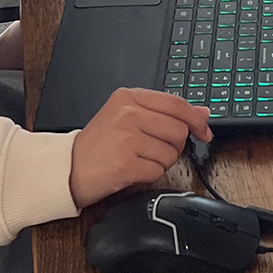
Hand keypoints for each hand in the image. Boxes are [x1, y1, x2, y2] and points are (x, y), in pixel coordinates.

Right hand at [68, 88, 211, 208]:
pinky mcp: (126, 163)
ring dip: (161, 162)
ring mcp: (127, 138)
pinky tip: (133, 169)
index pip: (177, 103)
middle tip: (154, 149)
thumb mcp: (127, 117)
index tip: (204, 130)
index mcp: (129, 97)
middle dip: (174, 145)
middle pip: (178, 130)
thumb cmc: (99, 144)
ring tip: (138, 158)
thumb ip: (164, 112)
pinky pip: (158, 171)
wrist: (68, 168)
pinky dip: (150, 175)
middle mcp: (128, 113)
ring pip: (171, 153)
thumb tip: (202, 112)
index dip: (196, 119)